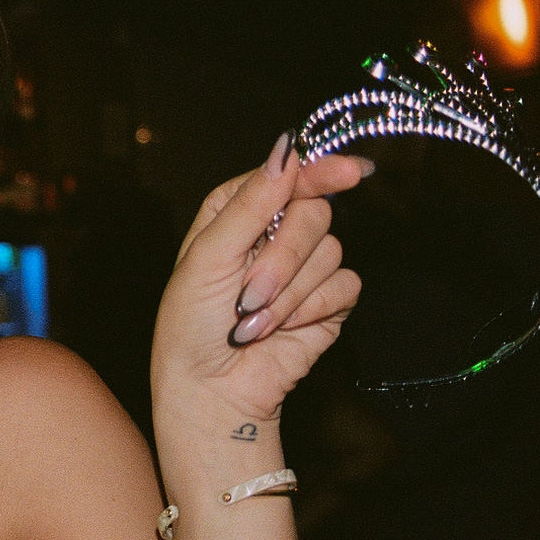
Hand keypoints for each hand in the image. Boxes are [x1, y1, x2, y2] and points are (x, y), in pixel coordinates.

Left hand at [151, 134, 367, 441]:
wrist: (212, 389)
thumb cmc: (191, 324)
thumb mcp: (207, 257)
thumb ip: (249, 204)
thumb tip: (285, 151)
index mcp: (237, 211)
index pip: (286, 175)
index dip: (317, 171)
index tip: (347, 171)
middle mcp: (272, 232)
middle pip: (314, 212)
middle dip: (282, 258)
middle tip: (248, 293)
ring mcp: (302, 266)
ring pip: (330, 250)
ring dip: (289, 293)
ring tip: (253, 320)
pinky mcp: (328, 300)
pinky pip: (345, 286)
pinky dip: (311, 310)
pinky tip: (284, 329)